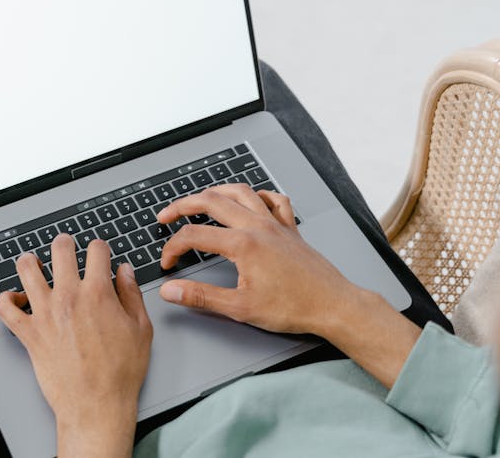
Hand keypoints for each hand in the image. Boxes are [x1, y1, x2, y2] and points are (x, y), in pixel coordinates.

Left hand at [0, 234, 152, 456]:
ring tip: (35, 263)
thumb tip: (125, 272)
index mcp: (98, 293)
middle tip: (66, 246)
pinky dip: (6, 299)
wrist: (96, 406)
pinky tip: (15, 298)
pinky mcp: (29, 333)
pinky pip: (5, 308)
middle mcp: (68, 297)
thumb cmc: (120, 373)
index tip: (100, 252)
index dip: (100, 247)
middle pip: (60, 250)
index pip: (96, 250)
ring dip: (30, 261)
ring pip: (26, 270)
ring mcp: (45, 314)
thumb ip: (131, 294)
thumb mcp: (141, 329)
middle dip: (65, 243)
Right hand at [156, 183, 356, 334]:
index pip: (194, 236)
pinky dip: (258, 195)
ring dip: (215, 192)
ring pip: (240, 192)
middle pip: (211, 201)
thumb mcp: (240, 308)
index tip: (168, 264)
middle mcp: (257, 226)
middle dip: (183, 206)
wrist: (333, 305)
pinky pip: (273, 200)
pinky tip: (251, 201)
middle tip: (166, 215)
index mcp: (243, 244)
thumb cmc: (294, 307)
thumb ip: (201, 297)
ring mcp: (275, 224)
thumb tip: (171, 290)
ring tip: (200, 199)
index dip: (173, 248)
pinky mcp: (290, 229)